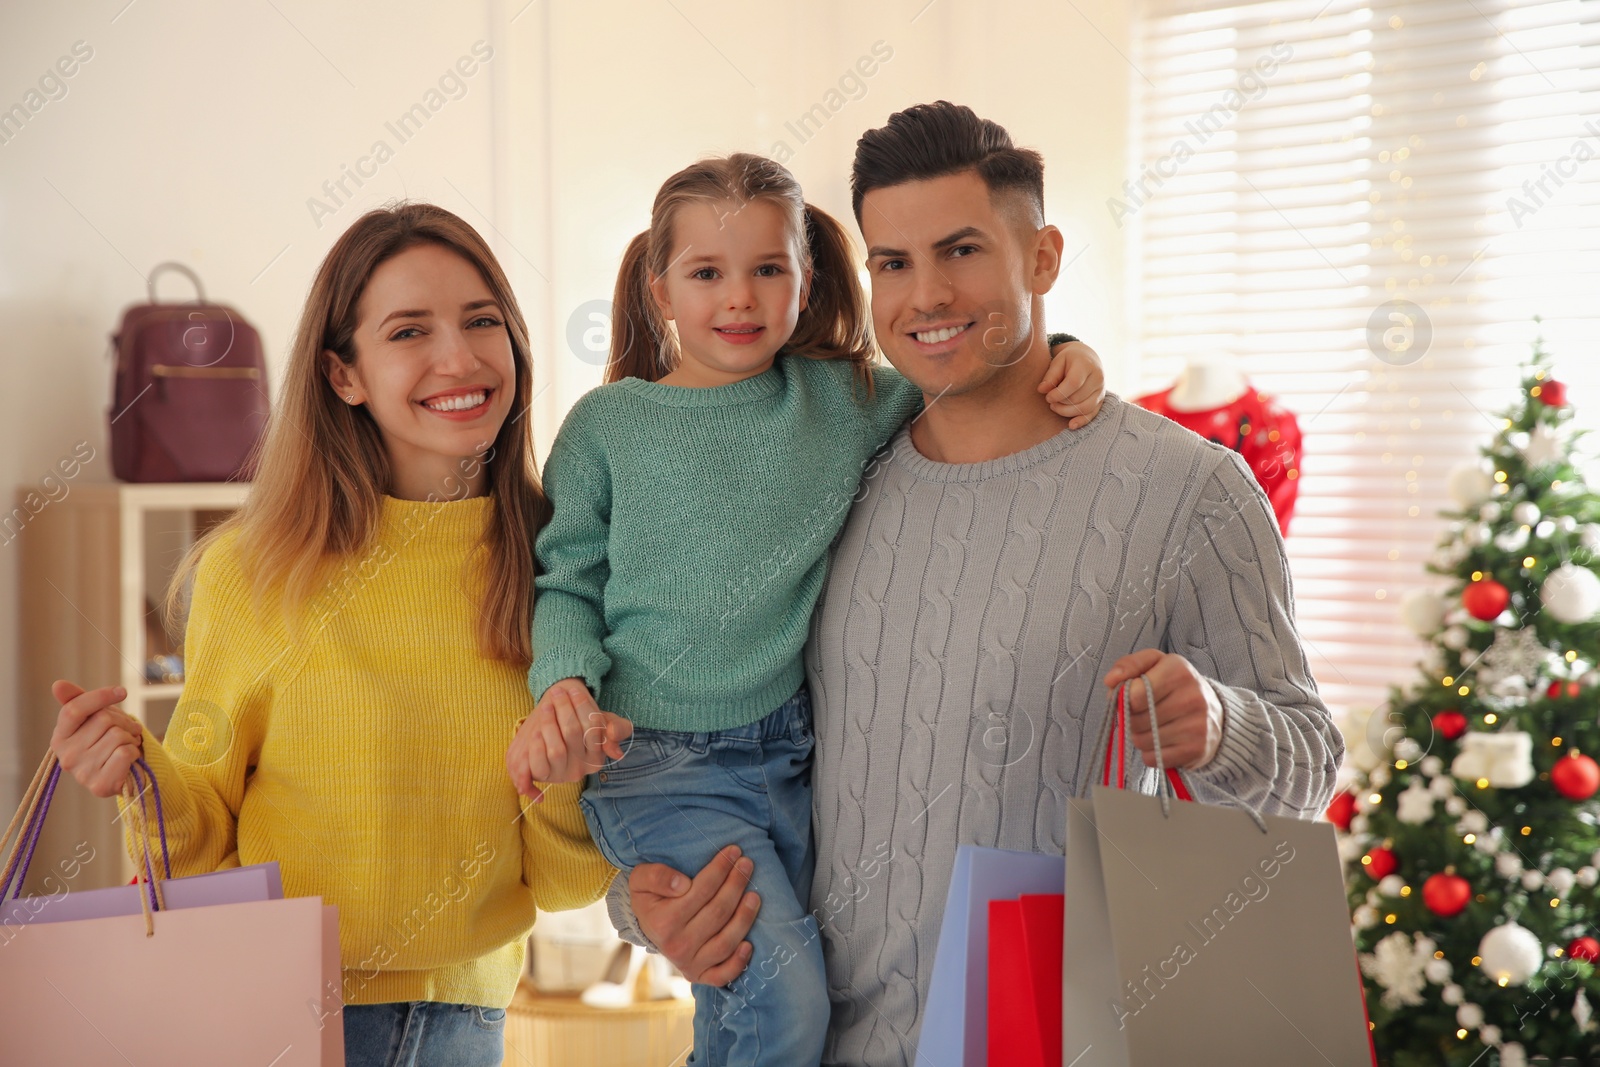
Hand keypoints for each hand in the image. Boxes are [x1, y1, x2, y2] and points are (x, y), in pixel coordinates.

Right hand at [50, 680, 143, 797]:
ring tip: (127, 744)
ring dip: (131, 737)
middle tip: (127, 730)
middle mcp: (66, 757)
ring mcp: (82, 773)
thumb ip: (77, 700)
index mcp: (59, 738)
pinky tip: (129, 758)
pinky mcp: (100, 785)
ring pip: (117, 735)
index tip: (122, 691)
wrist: (124, 773)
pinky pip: (125, 753)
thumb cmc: (107, 740)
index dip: (100, 696)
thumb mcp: (93, 717)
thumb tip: (57, 684)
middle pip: (102, 720)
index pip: (74, 709)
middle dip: (123, 721)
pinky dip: (135, 751)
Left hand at [506, 678, 631, 801]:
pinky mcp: (543, 776)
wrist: (553, 740)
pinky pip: (539, 764)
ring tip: (546, 706)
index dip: (583, 706)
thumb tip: (613, 733)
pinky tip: (537, 730)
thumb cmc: (582, 730)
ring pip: (557, 750)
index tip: (574, 690)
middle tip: (557, 692)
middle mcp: (582, 769)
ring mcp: (562, 774)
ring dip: (549, 723)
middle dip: (564, 708)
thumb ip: (618, 727)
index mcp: (598, 758)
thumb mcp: (604, 725)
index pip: (594, 728)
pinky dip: (537, 746)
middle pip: (573, 733)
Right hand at [632, 845, 760, 985]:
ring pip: (725, 942)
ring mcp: (689, 964)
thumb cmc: (649, 896)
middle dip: (736, 885)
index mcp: (663, 922)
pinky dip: (738, 963)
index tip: (734, 852)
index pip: (702, 890)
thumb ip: (657, 876)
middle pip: (718, 913)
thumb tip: (682, 884)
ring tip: (755, 895)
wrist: (646, 925)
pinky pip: (722, 975)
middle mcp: (677, 946)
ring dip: (745, 917)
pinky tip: (750, 944)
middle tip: (747, 865)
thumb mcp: (641, 878)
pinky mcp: (699, 976)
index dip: (721, 869)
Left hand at [1039, 340, 1105, 428]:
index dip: (1058, 394)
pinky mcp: (1101, 400)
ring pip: (1085, 408)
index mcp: (1086, 365)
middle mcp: (1098, 378)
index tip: (1047, 397)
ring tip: (1055, 407)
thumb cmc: (1069, 360)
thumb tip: (1041, 390)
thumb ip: (1050, 376)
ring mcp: (1101, 390)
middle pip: (1078, 398)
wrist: (1087, 359)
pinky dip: (1082, 421)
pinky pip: (1092, 414)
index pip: (1073, 383)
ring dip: (1067, 412)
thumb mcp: (1058, 361)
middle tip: (1049, 401)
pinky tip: (1071, 425)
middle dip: (1060, 403)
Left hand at [1103, 650, 1223, 768]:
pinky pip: (1153, 758)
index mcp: (1178, 670)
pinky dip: (1151, 753)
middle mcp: (1192, 696)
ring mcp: (1196, 725)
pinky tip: (1164, 741)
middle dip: (1132, 718)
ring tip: (1156, 726)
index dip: (1125, 698)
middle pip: (1135, 719)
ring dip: (1141, 736)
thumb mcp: (1155, 664)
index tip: (1133, 696)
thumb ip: (1129, 666)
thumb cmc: (1175, 686)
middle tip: (1146, 713)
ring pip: (1141, 740)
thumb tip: (1110, 681)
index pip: (1133, 695)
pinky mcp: (1196, 749)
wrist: (1215, 712)